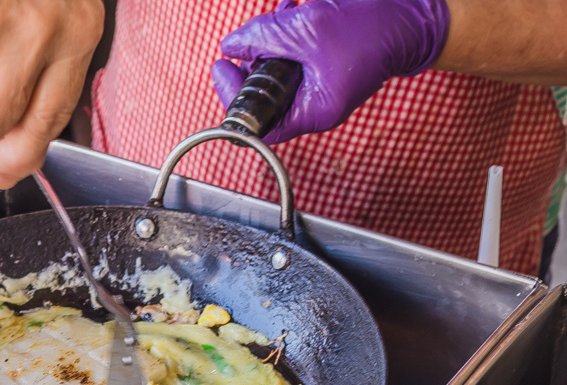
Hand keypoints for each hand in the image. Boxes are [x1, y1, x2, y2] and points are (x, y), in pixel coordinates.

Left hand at [212, 0, 449, 143]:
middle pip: (264, 95)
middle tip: (249, 39)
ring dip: (271, 43)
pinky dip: (287, 35)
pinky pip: (293, 56)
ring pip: (276, 71)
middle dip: (254, 63)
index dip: (234, 96)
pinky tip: (294, 11)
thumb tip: (231, 45)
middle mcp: (315, 105)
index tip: (222, 67)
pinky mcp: (322, 66)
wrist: (412, 14)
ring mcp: (319, 86)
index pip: (260, 123)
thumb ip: (263, 38)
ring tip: (281, 16)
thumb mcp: (307, 29)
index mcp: (315, 112)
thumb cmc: (372, 28)